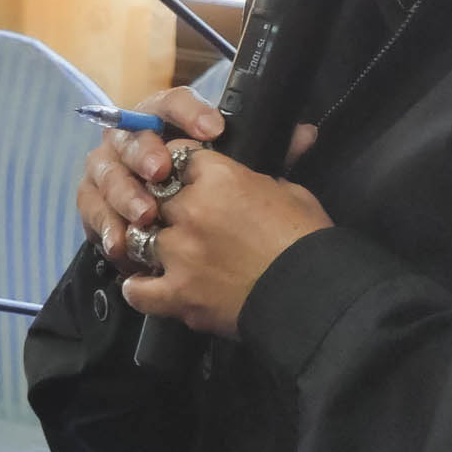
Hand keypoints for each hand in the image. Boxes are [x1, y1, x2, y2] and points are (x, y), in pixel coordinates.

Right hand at [78, 87, 224, 268]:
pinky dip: (106, 226)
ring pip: (108, 173)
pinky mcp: (92, 200)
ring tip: (145, 216)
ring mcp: (106, 168)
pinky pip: (92, 208)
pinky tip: (121, 243)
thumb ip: (214, 151)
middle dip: (144, 154)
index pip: (171, 104)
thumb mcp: (213, 172)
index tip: (212, 131)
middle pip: (130, 138)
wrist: (171, 233)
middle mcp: (127, 139)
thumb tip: (213, 130)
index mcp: (160, 121)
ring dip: (125, 195)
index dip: (189, 113)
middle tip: (159, 172)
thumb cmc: (193, 196)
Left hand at [118, 148, 330, 336]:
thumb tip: (257, 185)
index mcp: (219, 177)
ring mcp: (179, 253)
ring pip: (140, 238)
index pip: (182, 156)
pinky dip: (139, 289)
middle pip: (155, 197)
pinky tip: (145, 286)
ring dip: (150, 244)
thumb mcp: (292, 193)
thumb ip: (262, 183)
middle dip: (165, 206)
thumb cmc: (309, 241)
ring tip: (164, 252)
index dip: (184, 167)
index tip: (187, 175)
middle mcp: (190, 210)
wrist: (314, 294)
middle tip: (181, 219)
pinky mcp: (177, 294)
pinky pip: (138, 290)